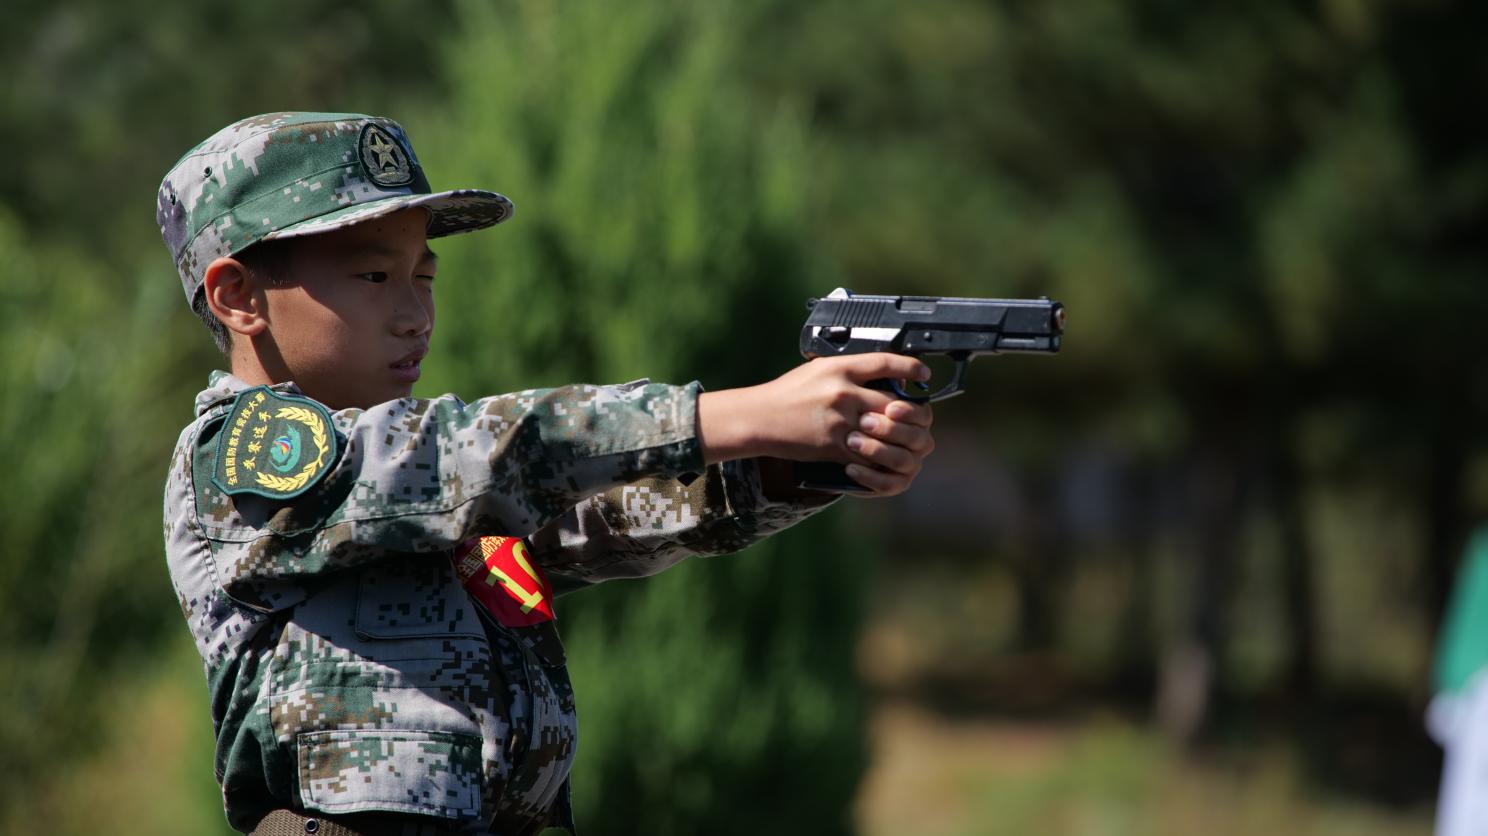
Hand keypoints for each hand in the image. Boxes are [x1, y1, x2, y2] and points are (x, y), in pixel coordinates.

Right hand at [697, 354, 935, 496]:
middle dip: (910, 410)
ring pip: (885, 430)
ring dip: (898, 435)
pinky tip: (882, 452)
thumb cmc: (789, 393)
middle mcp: (843, 392)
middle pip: (894, 401)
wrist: (761, 417)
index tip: (923, 373)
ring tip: (903, 435)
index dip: (910, 368)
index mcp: (840, 368)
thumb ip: (851, 372)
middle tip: (917, 413)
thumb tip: (884, 376)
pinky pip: (867, 453)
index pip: (886, 363)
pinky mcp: (834, 445)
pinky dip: (877, 454)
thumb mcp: (819, 370)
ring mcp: (840, 420)